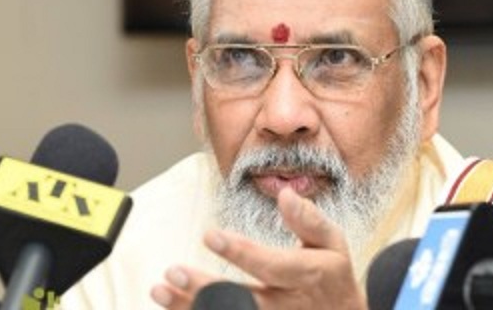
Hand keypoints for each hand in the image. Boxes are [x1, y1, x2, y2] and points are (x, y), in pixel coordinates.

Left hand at [150, 187, 366, 309]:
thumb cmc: (331, 275)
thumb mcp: (332, 243)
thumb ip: (309, 220)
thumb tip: (284, 193)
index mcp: (307, 276)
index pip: (271, 264)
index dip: (240, 251)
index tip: (210, 236)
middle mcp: (288, 305)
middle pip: (243, 300)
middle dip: (205, 288)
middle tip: (172, 272)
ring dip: (191, 307)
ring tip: (160, 292)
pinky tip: (175, 308)